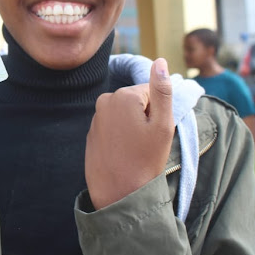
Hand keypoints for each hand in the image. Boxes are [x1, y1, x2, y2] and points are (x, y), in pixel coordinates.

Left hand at [85, 58, 174, 209]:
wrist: (118, 194)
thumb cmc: (145, 160)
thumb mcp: (163, 125)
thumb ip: (162, 90)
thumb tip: (160, 61)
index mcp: (123, 95)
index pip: (151, 93)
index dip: (158, 112)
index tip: (154, 132)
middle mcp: (104, 101)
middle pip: (137, 102)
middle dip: (145, 118)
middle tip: (146, 143)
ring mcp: (95, 118)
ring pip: (125, 115)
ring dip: (133, 128)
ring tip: (135, 150)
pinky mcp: (91, 134)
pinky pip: (113, 128)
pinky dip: (121, 138)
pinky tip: (123, 155)